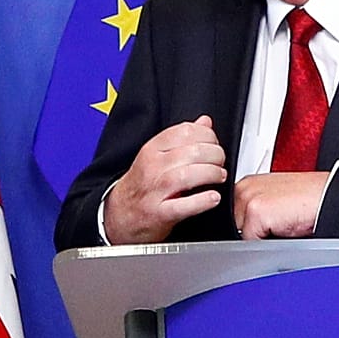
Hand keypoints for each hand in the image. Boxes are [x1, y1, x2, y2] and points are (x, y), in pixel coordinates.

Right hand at [103, 116, 227, 244]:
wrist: (119, 215)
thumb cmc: (141, 186)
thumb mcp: (157, 157)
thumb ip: (182, 138)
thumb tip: (204, 122)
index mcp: (152, 150)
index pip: (184, 132)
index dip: (208, 136)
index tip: (214, 143)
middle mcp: (152, 168)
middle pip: (191, 152)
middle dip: (215, 155)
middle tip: (220, 162)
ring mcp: (154, 191)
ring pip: (188, 175)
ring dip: (211, 174)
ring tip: (219, 177)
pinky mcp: (159, 214)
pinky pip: (183, 206)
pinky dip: (202, 201)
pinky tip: (212, 198)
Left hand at [233, 172, 329, 238]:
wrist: (331, 197)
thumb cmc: (309, 200)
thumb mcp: (276, 201)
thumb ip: (257, 209)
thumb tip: (243, 229)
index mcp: (247, 184)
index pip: (232, 215)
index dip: (245, 226)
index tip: (263, 227)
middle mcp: (244, 188)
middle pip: (233, 225)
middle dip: (252, 231)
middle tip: (277, 226)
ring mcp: (249, 199)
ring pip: (241, 234)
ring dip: (260, 237)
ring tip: (282, 226)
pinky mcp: (257, 213)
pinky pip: (251, 242)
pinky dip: (267, 243)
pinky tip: (285, 229)